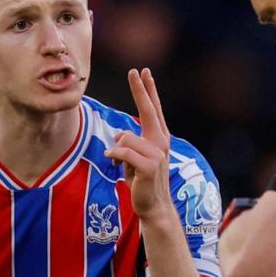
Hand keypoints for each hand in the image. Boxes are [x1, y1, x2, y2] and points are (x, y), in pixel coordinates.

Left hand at [106, 68, 172, 224]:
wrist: (153, 205)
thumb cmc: (143, 181)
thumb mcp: (134, 158)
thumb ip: (130, 143)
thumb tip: (119, 134)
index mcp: (159, 138)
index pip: (152, 109)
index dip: (148, 89)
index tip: (143, 71)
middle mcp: (161, 141)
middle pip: (147, 109)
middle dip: (140, 89)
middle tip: (134, 70)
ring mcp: (157, 153)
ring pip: (125, 137)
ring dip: (117, 151)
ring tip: (122, 165)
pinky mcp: (149, 165)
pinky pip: (123, 152)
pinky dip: (114, 157)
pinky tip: (114, 164)